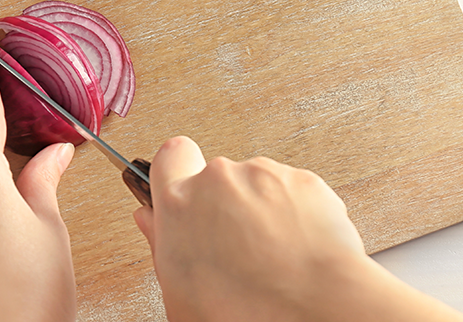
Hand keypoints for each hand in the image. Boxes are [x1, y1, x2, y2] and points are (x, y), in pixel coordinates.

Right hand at [133, 136, 462, 321]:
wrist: (313, 309)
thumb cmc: (246, 310)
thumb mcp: (180, 292)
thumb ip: (160, 244)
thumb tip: (150, 219)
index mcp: (179, 203)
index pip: (170, 156)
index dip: (178, 170)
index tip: (184, 188)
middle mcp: (219, 178)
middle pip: (216, 176)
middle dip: (225, 202)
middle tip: (236, 244)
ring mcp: (264, 175)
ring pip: (258, 184)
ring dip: (262, 209)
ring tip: (273, 255)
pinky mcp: (304, 180)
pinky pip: (294, 191)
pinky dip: (296, 213)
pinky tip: (297, 249)